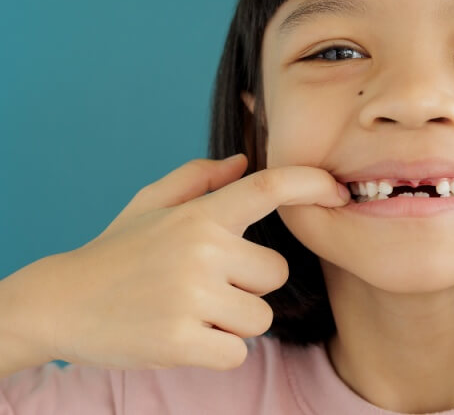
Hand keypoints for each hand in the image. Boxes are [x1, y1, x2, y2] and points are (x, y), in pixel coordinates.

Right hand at [31, 155, 349, 371]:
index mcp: (199, 215)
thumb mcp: (150, 204)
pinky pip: (236, 352)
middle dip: (250, 286)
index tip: (337, 190)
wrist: (59, 303)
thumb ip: (199, 180)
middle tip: (206, 287)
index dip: (310, 184)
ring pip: (259, 318)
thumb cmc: (116, 251)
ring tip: (189, 311)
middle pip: (276, 275)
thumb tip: (243, 160)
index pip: (268, 189)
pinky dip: (216, 351)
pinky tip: (182, 335)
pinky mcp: (180, 341)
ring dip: (233, 322)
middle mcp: (200, 250)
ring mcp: (191, 296)